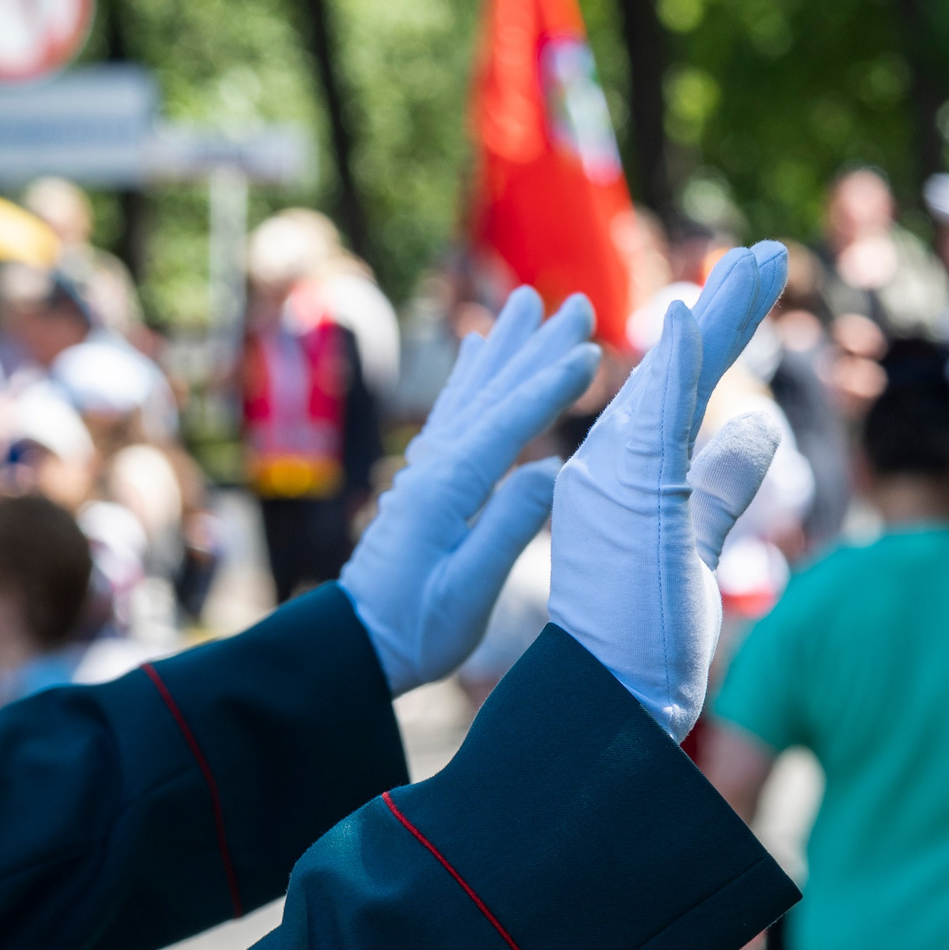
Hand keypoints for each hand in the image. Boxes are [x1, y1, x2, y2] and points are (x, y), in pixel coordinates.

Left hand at [341, 288, 599, 694]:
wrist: (357, 646)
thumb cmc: (415, 630)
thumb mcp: (469, 590)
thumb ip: (508, 526)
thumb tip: (554, 466)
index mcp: (447, 491)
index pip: (508, 425)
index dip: (551, 386)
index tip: (591, 352)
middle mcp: (432, 468)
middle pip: (493, 394)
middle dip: (536, 347)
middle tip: (577, 303)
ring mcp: (424, 472)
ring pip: (471, 395)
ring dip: (503, 349)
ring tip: (523, 303)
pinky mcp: (422, 484)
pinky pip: (450, 414)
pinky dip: (467, 379)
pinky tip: (473, 354)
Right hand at [548, 243, 787, 737]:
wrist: (604, 702)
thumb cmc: (642, 644)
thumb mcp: (698, 551)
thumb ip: (723, 489)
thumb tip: (759, 429)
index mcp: (625, 479)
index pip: (681, 394)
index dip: (716, 337)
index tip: (744, 288)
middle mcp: (611, 467)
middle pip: (680, 371)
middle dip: (728, 308)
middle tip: (770, 254)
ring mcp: (615, 478)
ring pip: (677, 379)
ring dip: (721, 314)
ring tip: (764, 261)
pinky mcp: (628, 498)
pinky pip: (656, 420)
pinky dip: (678, 366)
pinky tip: (696, 315)